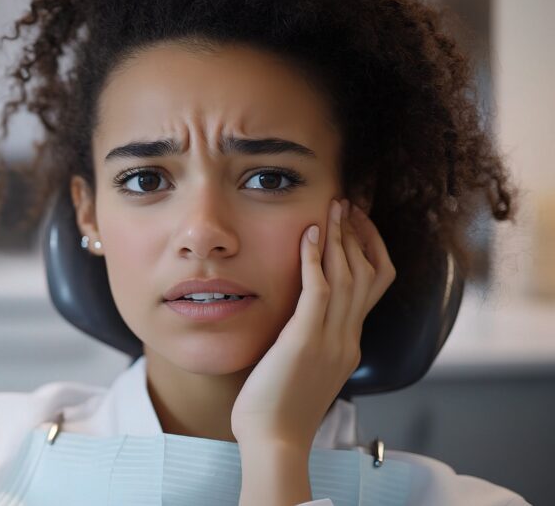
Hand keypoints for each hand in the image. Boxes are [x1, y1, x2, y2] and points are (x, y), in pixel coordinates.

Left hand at [230, 199, 395, 448]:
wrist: (274, 441)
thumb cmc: (276, 411)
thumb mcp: (301, 370)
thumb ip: (306, 342)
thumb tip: (295, 321)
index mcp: (348, 346)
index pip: (373, 287)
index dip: (369, 250)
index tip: (356, 224)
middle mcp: (346, 339)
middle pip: (368, 273)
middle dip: (359, 234)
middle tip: (348, 204)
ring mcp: (331, 340)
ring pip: (350, 275)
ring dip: (342, 236)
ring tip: (334, 206)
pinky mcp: (305, 340)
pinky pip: (319, 290)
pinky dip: (316, 258)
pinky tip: (310, 234)